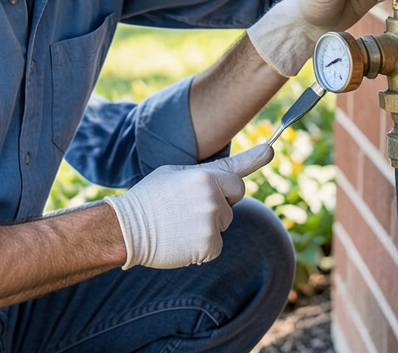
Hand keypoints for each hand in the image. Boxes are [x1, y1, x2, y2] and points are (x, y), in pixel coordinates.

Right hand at [104, 144, 272, 269]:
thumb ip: (205, 173)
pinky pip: (215, 245)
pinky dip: (202, 247)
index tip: (270, 150)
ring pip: (224, 224)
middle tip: (190, 207)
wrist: (127, 228)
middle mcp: (213, 198)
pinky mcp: (209, 246)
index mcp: (205, 177)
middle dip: (222, 204)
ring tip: (179, 224)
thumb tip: (226, 176)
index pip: (236, 176)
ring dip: (209, 226)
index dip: (249, 167)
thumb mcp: (175, 173)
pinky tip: (181, 240)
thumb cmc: (150, 197)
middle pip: (233, 202)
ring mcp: (212, 222)